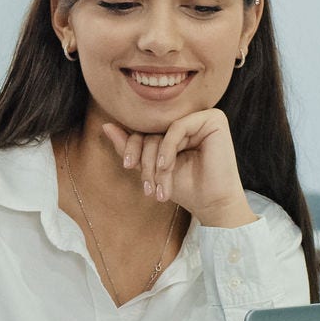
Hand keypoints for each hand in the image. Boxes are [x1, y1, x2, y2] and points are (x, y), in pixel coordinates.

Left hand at [101, 111, 256, 227]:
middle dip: (145, 160)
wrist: (211, 203)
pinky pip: (177, 127)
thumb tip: (105, 125)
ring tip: (160, 185)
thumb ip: (129, 146)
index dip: (131, 146)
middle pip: (150, 130)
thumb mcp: (151, 167)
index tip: (128, 167)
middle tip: (148, 187)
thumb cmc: (185, 187)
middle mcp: (188, 119)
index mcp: (174, 128)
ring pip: (162, 131)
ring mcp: (201, 117)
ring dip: (156, 161)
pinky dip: (167, 149)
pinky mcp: (214, 119)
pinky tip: (167, 166)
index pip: (143, 129)